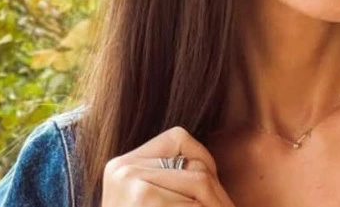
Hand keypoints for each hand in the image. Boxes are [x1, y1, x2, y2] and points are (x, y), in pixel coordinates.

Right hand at [102, 126, 235, 206]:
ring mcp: (130, 182)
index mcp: (122, 165)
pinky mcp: (143, 196)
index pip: (178, 138)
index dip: (202, 159)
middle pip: (193, 165)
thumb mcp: (148, 199)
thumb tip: (208, 170)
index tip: (208, 190)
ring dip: (217, 204)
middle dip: (216, 192)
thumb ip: (168, 181)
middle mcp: (122, 168)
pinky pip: (193, 201)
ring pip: (200, 180)